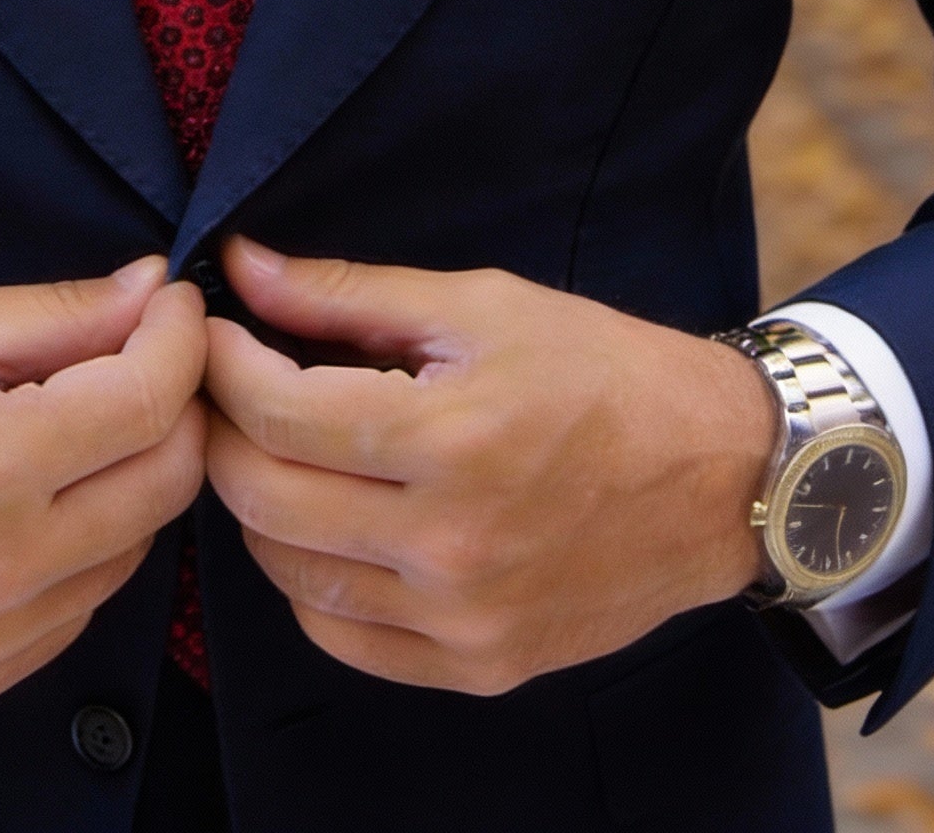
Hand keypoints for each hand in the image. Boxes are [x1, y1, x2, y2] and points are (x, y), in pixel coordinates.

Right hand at [0, 257, 206, 708]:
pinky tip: (37, 496)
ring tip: (78, 422)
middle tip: (144, 354)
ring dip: (132, 476)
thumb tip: (154, 290)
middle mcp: (0, 572)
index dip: (180, 339)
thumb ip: (56, 313)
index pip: (148, 402)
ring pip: (135, 549)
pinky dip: (86, 543)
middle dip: (174, 405)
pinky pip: (79, 605)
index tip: (175, 304)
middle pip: (166, 483)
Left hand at [202, 239, 774, 694]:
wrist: (720, 478)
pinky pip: (341, 636)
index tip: (213, 330)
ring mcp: (462, 619)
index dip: (223, 363)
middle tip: (227, 385)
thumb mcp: (480, 305)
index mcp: (451, 439)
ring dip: (257, 505)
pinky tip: (325, 523)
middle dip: (223, 430)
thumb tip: (243, 267)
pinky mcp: (477, 666)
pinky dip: (308, 580)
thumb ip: (349, 294)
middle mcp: (450, 545)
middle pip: (264, 496)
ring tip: (276, 447)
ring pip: (287, 574)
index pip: (277, 411)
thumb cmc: (603, 371)